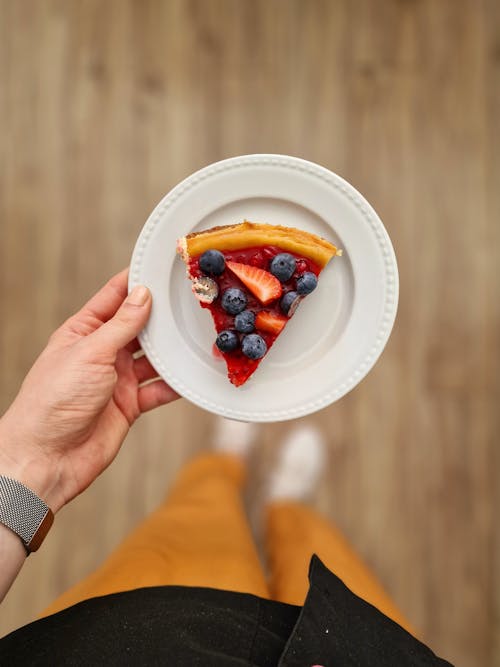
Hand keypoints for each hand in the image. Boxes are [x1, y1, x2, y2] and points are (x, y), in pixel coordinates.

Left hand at [0, 269, 178, 511]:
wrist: (48, 457)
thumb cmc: (53, 402)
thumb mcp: (90, 353)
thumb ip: (120, 325)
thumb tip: (142, 295)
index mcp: (83, 332)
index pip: (113, 298)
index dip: (136, 282)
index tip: (160, 268)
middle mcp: (101, 353)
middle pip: (138, 327)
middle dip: (160, 317)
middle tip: (188, 302)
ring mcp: (116, 379)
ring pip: (152, 358)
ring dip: (170, 351)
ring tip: (195, 337)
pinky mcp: (129, 404)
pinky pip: (157, 389)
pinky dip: (174, 384)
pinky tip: (189, 376)